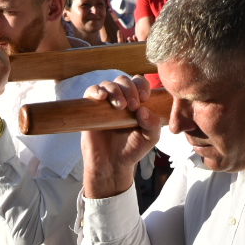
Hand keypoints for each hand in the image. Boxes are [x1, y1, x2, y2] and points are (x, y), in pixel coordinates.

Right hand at [80, 74, 161, 199]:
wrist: (111, 164)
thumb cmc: (132, 148)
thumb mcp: (150, 138)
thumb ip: (153, 124)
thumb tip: (143, 110)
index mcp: (137, 101)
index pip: (140, 83)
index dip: (142, 86)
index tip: (144, 98)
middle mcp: (121, 98)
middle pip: (124, 80)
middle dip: (129, 89)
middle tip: (132, 106)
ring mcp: (105, 102)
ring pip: (108, 84)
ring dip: (115, 91)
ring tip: (120, 106)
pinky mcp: (91, 108)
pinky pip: (91, 92)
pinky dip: (96, 90)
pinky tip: (102, 97)